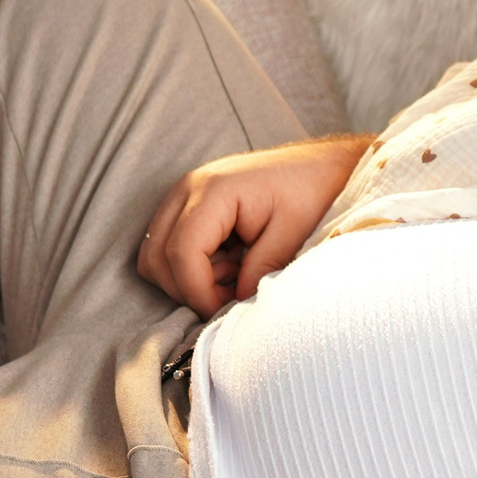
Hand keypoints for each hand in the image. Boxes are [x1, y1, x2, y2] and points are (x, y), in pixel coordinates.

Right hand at [138, 134, 371, 316]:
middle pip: (156, 257)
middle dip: (188, 289)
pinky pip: (168, 247)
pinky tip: (229, 265)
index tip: (224, 310)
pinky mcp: (188, 206)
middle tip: (230, 296)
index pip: (181, 252)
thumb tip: (234, 304)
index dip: (197, 291)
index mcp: (214, 190)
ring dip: (187, 279)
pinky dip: (191, 267)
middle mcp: (188, 189)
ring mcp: (184, 196)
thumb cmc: (312, 192)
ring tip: (233, 277)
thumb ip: (261, 270)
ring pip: (155, 255)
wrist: (322, 167)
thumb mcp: (293, 234)